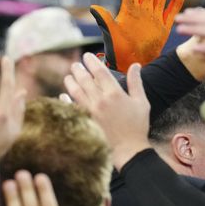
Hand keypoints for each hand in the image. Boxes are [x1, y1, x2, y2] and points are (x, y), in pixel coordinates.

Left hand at [64, 53, 149, 169]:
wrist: (128, 148)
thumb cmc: (137, 125)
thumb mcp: (141, 102)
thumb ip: (136, 82)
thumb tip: (135, 65)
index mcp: (115, 94)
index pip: (100, 72)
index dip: (92, 62)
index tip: (87, 56)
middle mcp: (100, 101)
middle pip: (85, 80)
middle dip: (78, 70)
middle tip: (75, 65)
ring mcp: (90, 112)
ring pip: (76, 92)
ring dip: (70, 82)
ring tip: (68, 76)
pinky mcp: (84, 121)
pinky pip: (71, 108)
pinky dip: (66, 100)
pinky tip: (63, 95)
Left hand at [90, 0, 184, 71]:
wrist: (131, 65)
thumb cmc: (118, 52)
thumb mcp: (111, 35)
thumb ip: (105, 20)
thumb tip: (94, 8)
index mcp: (129, 11)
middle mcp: (142, 12)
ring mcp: (153, 19)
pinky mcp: (163, 28)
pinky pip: (171, 13)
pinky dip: (175, 4)